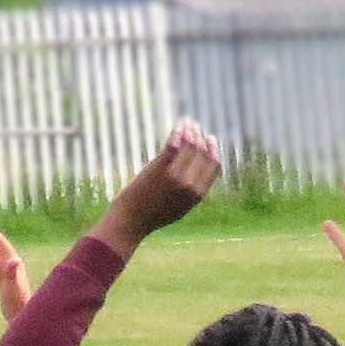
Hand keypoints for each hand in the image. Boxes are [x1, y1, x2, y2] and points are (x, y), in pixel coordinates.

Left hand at [109, 120, 222, 239]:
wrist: (130, 222)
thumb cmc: (151, 216)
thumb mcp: (178, 209)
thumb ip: (190, 193)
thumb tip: (195, 177)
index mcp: (197, 196)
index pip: (214, 166)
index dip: (214, 150)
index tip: (210, 139)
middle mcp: (190, 185)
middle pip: (202, 153)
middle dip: (201, 137)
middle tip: (196, 127)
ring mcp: (175, 176)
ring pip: (190, 146)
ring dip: (190, 131)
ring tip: (187, 123)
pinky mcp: (159, 169)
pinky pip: (174, 145)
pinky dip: (178, 132)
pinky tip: (178, 126)